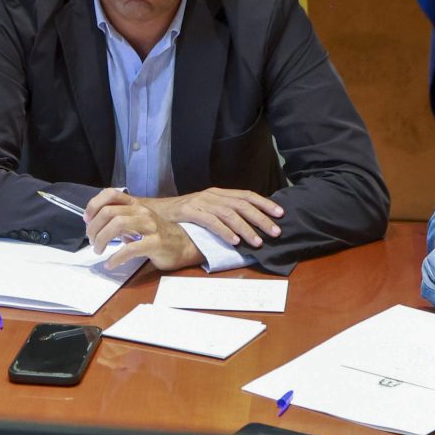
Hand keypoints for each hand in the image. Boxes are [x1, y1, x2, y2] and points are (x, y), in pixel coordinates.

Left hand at [81, 190, 197, 270]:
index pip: (111, 194)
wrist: (184, 245)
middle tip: (92, 241)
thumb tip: (97, 224)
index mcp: (136, 205)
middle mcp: (142, 212)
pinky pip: (130, 249)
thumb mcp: (137, 223)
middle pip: (109, 212)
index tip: (86, 220)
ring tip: (99, 250)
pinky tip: (110, 264)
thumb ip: (120, 220)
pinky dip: (115, 258)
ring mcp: (150, 226)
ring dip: (102, 240)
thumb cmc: (157, 235)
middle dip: (94, 228)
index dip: (94, 205)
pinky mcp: (155, 243)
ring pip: (117, 225)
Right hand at [120, 186, 283, 250]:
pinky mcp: (189, 211)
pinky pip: (211, 221)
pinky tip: (234, 241)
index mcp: (218, 193)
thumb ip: (223, 213)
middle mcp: (212, 195)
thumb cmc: (182, 214)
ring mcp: (200, 202)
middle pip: (242, 204)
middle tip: (275, 232)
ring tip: (257, 241)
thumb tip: (247, 224)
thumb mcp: (205, 210)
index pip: (246, 195)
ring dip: (246, 228)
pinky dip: (224, 231)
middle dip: (261, 218)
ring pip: (229, 213)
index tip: (280, 214)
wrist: (154, 211)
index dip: (264, 203)